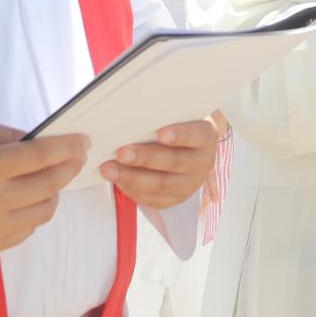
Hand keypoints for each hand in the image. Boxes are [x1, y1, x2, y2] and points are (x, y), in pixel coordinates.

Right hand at [0, 124, 88, 254]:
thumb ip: (10, 136)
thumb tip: (44, 141)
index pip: (41, 156)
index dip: (67, 147)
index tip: (83, 141)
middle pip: (50, 184)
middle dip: (69, 166)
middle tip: (75, 157)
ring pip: (46, 210)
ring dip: (54, 191)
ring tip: (50, 178)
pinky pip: (29, 228)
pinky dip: (35, 212)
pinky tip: (28, 199)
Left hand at [101, 118, 219, 208]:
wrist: (191, 148)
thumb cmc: (178, 127)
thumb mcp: (178, 117)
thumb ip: (162, 117)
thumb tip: (135, 117)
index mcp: (205, 137)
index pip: (195, 135)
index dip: (179, 135)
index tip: (161, 133)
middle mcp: (201, 162)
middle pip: (174, 162)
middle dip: (144, 158)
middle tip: (121, 153)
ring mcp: (190, 184)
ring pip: (162, 184)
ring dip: (132, 177)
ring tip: (110, 169)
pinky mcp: (177, 198)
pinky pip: (154, 200)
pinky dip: (133, 191)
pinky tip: (119, 181)